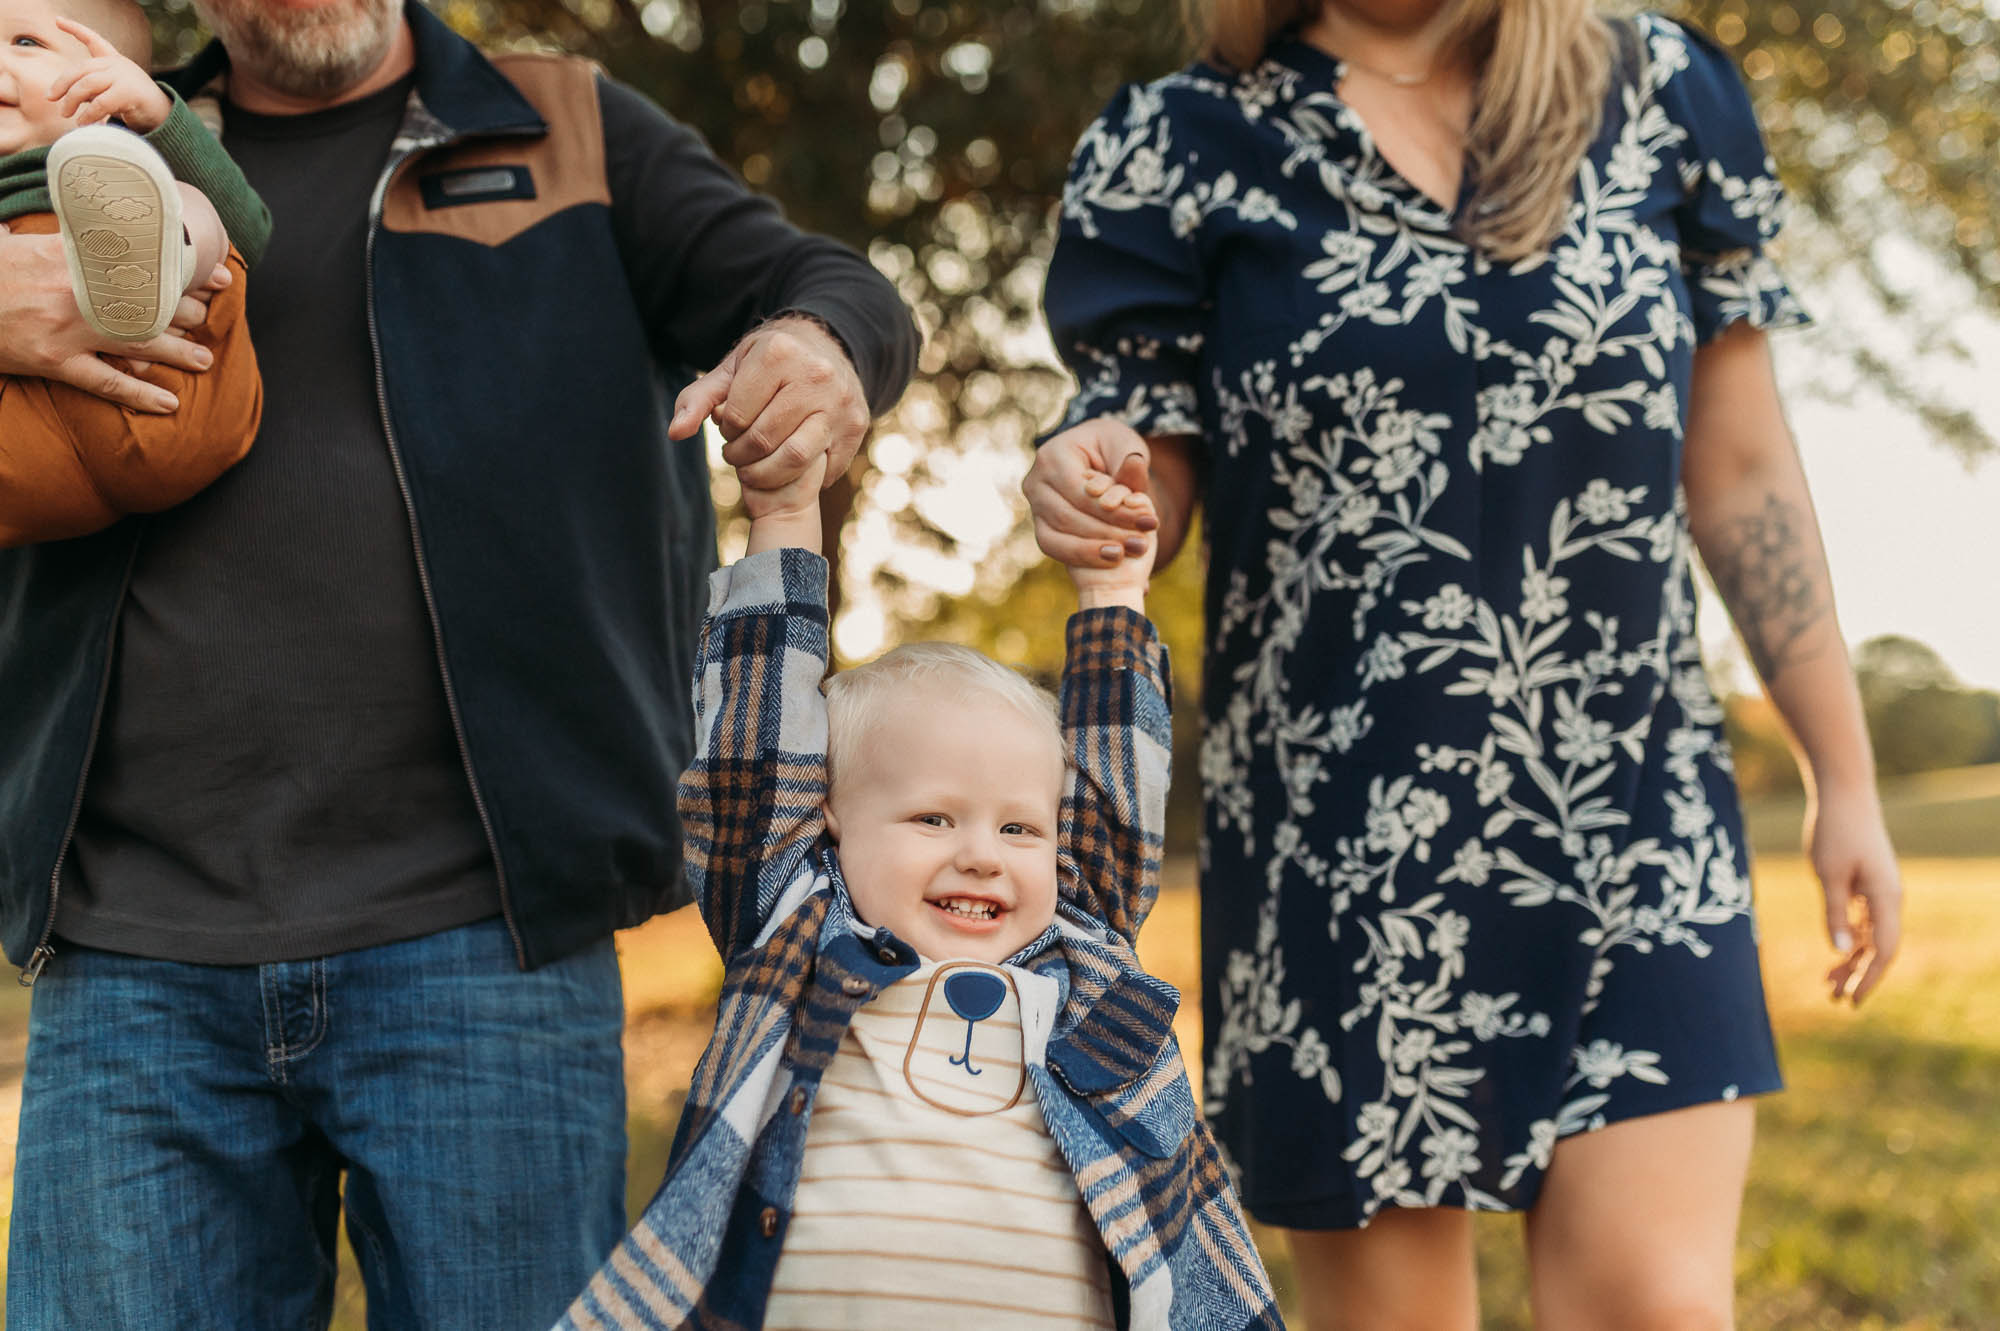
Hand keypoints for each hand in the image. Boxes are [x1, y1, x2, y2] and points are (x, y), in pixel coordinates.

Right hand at [0, 223, 213, 411]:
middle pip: (148, 304)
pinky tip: (169, 404)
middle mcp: (75, 292)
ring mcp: (66, 329)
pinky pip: (106, 383)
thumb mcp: (22, 239)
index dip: (184, 272)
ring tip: (204, 360)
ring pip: (137, 342)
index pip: (142, 262)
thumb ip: (61, 232)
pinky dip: (140, 395)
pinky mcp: (52, 362)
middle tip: (207, 319)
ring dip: (176, 353)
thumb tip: (92, 211)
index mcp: (70, 255)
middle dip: (185, 314)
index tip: (214, 276)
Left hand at [50, 19, 172, 131]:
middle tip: (51, 98)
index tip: (58, 20)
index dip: (75, 28)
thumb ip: (91, 89)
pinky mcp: (129, 92)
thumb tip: (68, 97)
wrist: (164, 116)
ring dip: (72, 100)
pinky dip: (89, 114)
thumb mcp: (111, 90)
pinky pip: (101, 103)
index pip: (94, 40)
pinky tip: (83, 122)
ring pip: (87, 84)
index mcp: (113, 60)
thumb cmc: (134, 104)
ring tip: (65, 113)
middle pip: (80, 69)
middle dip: (62, 83)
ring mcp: (123, 76)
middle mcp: (117, 64)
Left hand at [669, 317, 866, 493]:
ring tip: (757, 464)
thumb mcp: (731, 371)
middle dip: (742, 455)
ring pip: (796, 458)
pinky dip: (802, 476)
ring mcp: (840, 401)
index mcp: (778, 353)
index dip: (726, 430)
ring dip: (767, 472)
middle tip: (738, 452)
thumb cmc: (768, 363)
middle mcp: (815, 374)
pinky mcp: (856, 424)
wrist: (827, 347)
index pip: (737, 416)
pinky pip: (824, 467)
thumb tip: (675, 434)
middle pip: (764, 440)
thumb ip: (698, 399)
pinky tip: (790, 464)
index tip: (729, 426)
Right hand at [1024, 418, 1156, 569]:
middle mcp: (1035, 483)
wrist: (1094, 455)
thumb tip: (1135, 464)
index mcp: (1051, 456)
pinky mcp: (1041, 526)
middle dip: (1109, 534)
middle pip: (1068, 518)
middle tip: (1143, 544)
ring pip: (1057, 538)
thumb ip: (1129, 460)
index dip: (1114, 512)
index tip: (1149, 521)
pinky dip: (1083, 557)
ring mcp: (1035, 507)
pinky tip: (1113, 559)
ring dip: (1096, 551)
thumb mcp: (1124, 444)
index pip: (1081, 493)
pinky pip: (1055, 548)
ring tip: (1131, 552)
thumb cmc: (1110, 446)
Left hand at [1806, 781, 1901, 1005]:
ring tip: (1828, 984)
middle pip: (1879, 947)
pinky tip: (1836, 954)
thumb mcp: (1828, 875)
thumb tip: (1842, 952)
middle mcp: (1889, 898)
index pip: (1884, 949)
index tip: (1853, 1000)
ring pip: (1871, 936)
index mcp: (1886, 897)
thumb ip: (1835, 913)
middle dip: (1859, 975)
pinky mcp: (1868, 883)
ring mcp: (1880, 891)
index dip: (1870, 978)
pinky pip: (1864, 920)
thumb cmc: (1834, 831)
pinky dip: (1851, 938)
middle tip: (1834, 1000)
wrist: (1843, 795)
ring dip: (1852, 960)